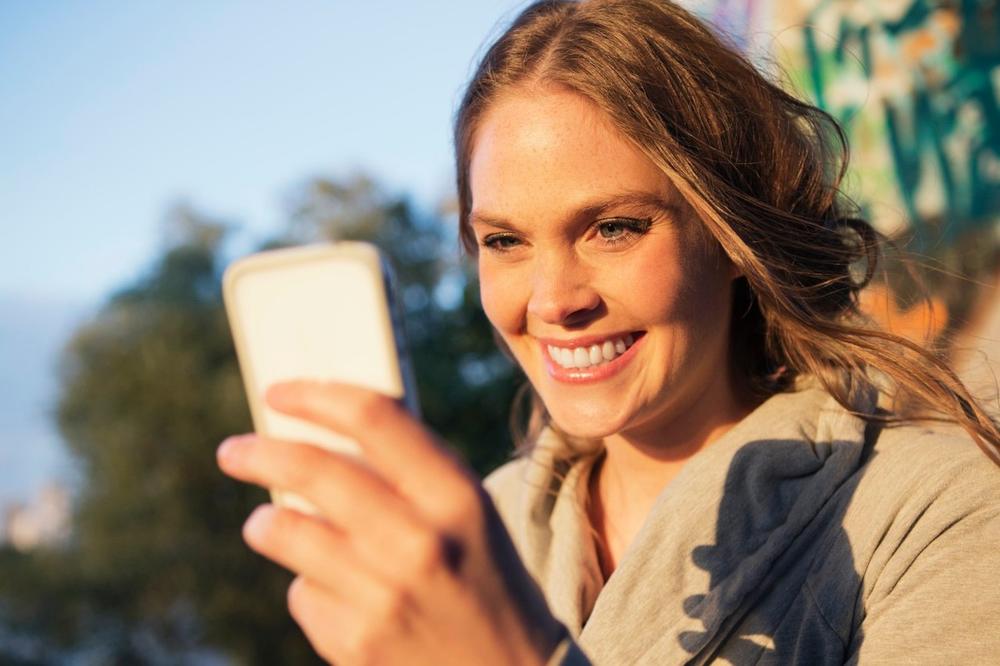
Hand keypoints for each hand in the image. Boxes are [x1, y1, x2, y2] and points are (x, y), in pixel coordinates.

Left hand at [217, 380, 564, 664]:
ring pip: (286, 532)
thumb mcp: (470, 513)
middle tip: (234, 451)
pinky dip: (308, 586)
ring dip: (267, 523)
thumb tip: (328, 431)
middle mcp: (420, 541)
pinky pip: (301, 593)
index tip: (280, 392)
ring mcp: (384, 596)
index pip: (373, 418)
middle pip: (312, 470)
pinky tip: (338, 592)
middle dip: (259, 454)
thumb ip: (411, 472)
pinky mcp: (357, 643)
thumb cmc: (486, 579)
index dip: (316, 395)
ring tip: (267, 523)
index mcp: (456, 495)